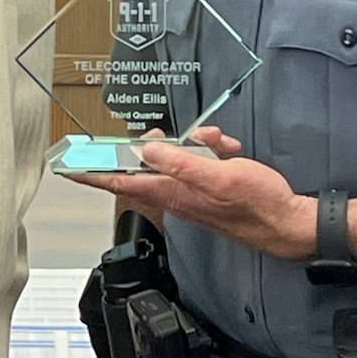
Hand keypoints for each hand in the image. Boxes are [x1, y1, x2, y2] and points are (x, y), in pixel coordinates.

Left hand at [71, 128, 313, 259]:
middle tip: (181, 134)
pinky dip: (212, 151)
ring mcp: (193, 191)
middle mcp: (177, 193)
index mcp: (173, 192)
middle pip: (149, 161)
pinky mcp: (208, 187)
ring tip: (220, 143)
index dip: (93, 174)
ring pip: (178, 156)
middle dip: (161, 141)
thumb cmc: (257, 204)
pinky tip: (228, 150)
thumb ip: (182, 163)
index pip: (122, 182)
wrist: (288, 223)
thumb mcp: (220, 177)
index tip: (68, 168)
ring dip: (197, 143)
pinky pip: (199, 161)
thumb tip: (148, 149)